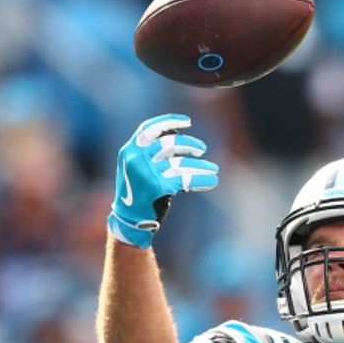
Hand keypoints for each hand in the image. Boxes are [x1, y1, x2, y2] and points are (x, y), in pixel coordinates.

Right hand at [107, 114, 219, 248]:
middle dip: (189, 144)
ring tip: (214, 169)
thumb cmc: (137, 193)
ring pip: (181, 163)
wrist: (128, 221)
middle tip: (202, 149)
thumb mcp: (137, 168)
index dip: (169, 121)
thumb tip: (177, 136)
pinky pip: (185, 179)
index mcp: (129, 150)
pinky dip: (201, 179)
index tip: (188, 122)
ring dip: (201, 166)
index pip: (149, 128)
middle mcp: (136, 158)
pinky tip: (212, 181)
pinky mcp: (157, 186)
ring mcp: (146, 172)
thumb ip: (151, 153)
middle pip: (169, 142)